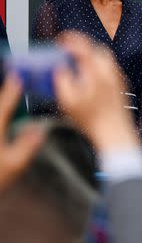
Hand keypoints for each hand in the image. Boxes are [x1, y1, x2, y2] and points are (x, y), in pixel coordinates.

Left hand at [0, 75, 43, 191]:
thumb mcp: (15, 164)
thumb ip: (28, 144)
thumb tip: (37, 129)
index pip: (4, 104)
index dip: (11, 89)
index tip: (16, 77)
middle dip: (2, 98)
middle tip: (9, 86)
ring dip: (0, 110)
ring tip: (4, 106)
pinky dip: (0, 118)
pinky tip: (2, 121)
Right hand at [54, 32, 139, 151]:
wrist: (115, 133)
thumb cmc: (92, 120)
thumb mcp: (68, 101)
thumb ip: (62, 80)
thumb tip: (60, 68)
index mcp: (97, 71)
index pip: (84, 47)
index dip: (71, 40)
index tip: (61, 39)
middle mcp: (110, 72)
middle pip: (98, 48)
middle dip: (82, 45)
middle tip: (69, 49)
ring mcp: (118, 78)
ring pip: (106, 58)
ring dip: (91, 55)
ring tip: (78, 61)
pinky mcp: (121, 86)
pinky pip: (110, 68)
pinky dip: (98, 65)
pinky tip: (90, 75)